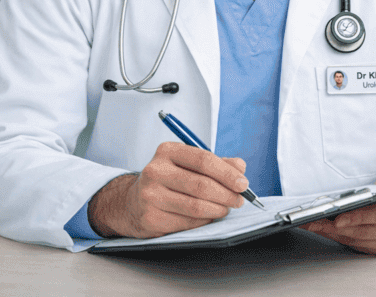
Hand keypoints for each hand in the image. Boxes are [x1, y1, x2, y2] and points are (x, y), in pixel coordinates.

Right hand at [87, 142, 248, 237]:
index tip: (243, 184)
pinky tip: (209, 216)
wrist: (132, 202)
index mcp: (168, 151)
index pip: (204, 160)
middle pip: (201, 185)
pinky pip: (187, 222)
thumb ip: (217, 163)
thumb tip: (240, 168)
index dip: (227, 173)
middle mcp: (155, 171)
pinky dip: (204, 221)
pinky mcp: (150, 218)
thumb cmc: (168, 180)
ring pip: (195, 206)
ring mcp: (150, 196)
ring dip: (218, 209)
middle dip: (227, 194)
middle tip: (239, 200)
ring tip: (226, 208)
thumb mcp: (189, 163)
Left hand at [302, 165, 375, 255]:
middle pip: (365, 232)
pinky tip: (328, 231)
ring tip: (316, 225)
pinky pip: (360, 247)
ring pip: (360, 241)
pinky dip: (342, 239)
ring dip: (335, 234)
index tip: (338, 218)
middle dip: (337, 228)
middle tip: (316, 222)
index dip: (357, 218)